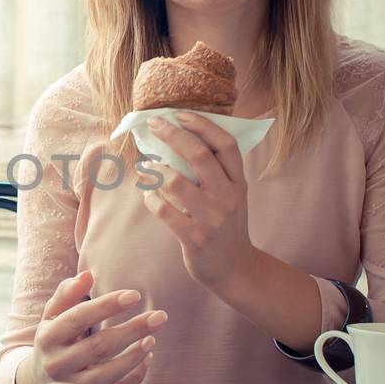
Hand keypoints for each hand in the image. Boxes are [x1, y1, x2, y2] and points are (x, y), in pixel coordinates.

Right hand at [20, 269, 165, 383]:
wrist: (37, 383)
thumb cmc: (53, 339)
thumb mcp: (52, 316)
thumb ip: (67, 293)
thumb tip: (87, 275)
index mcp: (47, 338)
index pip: (78, 318)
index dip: (107, 306)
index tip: (135, 295)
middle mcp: (57, 364)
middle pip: (99, 346)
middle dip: (132, 330)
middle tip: (160, 316)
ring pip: (109, 372)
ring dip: (135, 354)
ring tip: (152, 337)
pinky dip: (136, 375)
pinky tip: (147, 357)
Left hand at [143, 113, 256, 292]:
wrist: (235, 269)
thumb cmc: (226, 226)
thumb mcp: (231, 197)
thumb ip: (215, 173)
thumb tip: (181, 139)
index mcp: (238, 183)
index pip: (226, 145)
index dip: (203, 125)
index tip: (180, 114)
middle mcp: (228, 197)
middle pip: (198, 155)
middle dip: (171, 135)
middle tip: (153, 124)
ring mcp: (211, 219)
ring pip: (174, 181)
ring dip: (154, 170)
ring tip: (146, 167)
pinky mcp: (194, 238)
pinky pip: (163, 209)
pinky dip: (150, 198)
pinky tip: (148, 196)